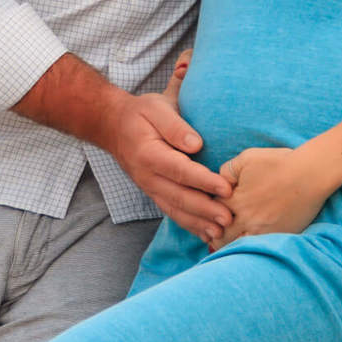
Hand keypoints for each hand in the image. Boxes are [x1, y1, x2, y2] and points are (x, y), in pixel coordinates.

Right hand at [107, 54, 232, 242]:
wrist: (112, 126)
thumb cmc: (140, 113)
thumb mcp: (155, 107)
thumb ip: (174, 125)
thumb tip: (196, 144)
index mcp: (149, 154)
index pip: (180, 171)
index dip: (204, 181)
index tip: (226, 188)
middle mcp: (148, 176)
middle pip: (179, 197)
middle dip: (205, 210)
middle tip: (229, 218)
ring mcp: (150, 188)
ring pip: (176, 210)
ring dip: (199, 223)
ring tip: (221, 233)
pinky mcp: (154, 193)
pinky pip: (172, 212)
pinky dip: (190, 225)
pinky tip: (207, 234)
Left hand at [212, 146, 330, 248]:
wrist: (310, 174)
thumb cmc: (279, 163)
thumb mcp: (247, 158)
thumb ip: (226, 171)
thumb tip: (218, 184)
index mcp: (236, 199)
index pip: (210, 212)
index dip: (206, 211)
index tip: (208, 211)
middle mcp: (247, 219)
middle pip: (219, 235)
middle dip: (213, 233)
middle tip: (210, 231)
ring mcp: (263, 231)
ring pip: (236, 247)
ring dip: (228, 244)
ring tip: (224, 241)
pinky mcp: (278, 237)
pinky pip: (256, 249)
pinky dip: (247, 249)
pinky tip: (244, 244)